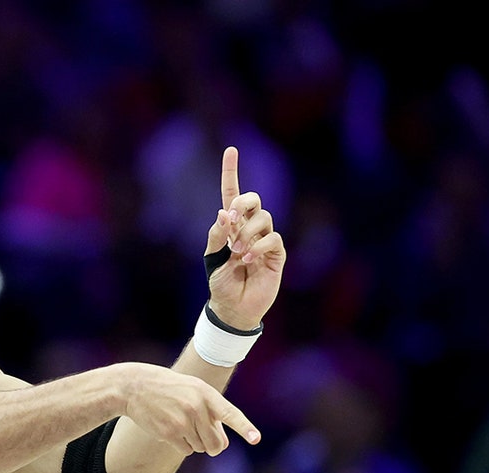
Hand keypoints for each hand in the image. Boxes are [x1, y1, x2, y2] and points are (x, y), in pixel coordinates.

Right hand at [118, 363, 260, 455]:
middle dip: (214, 446)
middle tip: (206, 440)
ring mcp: (182, 421)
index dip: (244, 427)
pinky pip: (186, 450)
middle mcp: (196, 407)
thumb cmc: (169, 389)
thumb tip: (222, 444)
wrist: (135, 387)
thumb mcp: (193, 390)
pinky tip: (171, 430)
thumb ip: (211, 411)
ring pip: (201, 448)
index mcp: (205, 393)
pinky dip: (182, 445)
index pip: (229, 413)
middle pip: (217, 443)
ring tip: (181, 424)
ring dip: (195, 443)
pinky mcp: (168, 432)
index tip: (256, 438)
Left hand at [205, 146, 285, 329]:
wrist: (233, 307)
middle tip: (231, 220)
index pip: (232, 194)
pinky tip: (249, 259)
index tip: (231, 150)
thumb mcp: (211, 257)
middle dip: (243, 204)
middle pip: (253, 199)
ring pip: (264, 217)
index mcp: (231, 226)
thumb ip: (216, 234)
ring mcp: (264, 239)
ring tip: (237, 253)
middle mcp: (249, 228)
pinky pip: (273, 238)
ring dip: (247, 232)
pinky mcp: (276, 254)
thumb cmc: (221, 282)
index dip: (231, 172)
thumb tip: (224, 212)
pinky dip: (258, 246)